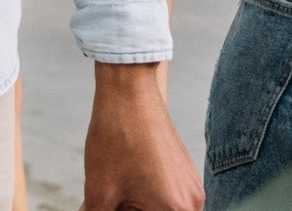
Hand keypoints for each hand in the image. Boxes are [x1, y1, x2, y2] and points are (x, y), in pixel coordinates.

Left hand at [82, 61, 199, 210]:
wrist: (129, 93)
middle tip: (110, 205)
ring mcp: (191, 186)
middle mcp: (192, 201)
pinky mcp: (184, 174)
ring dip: (136, 210)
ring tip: (114, 199)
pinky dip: (145, 202)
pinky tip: (123, 191)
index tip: (115, 210)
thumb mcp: (100, 195)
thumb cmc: (117, 138)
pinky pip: (167, 201)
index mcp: (176, 210)